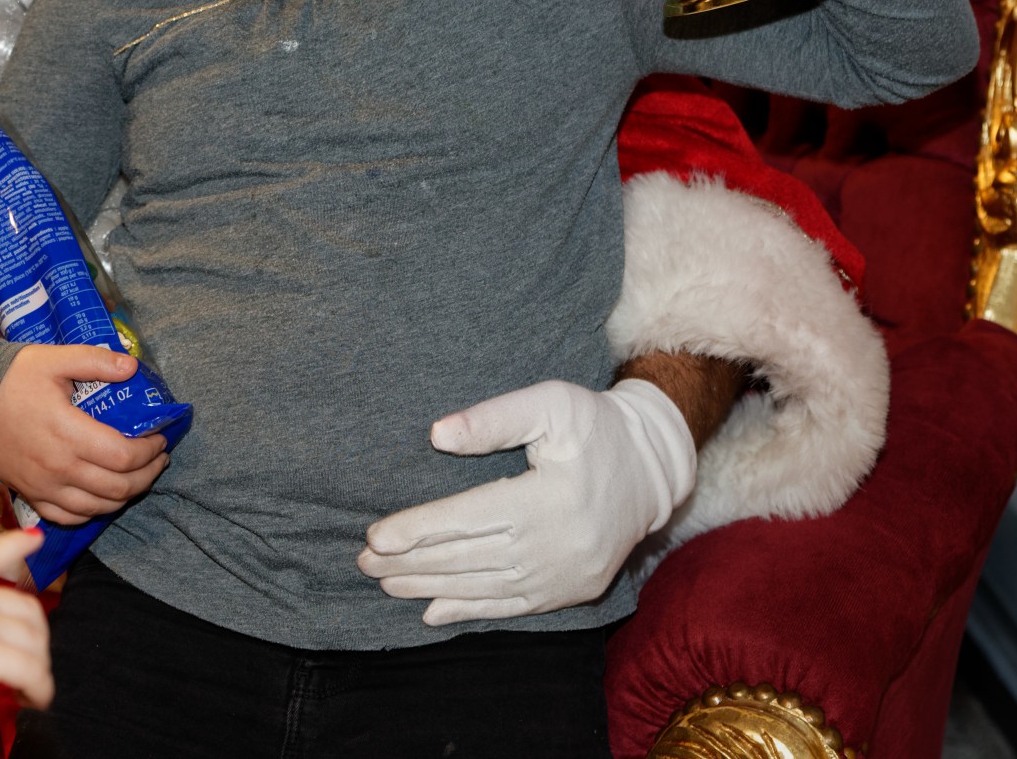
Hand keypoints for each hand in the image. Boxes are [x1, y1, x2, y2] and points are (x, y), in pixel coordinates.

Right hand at [0, 345, 169, 525]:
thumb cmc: (13, 380)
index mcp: (68, 433)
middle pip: (118, 487)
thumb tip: (132, 367)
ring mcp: (44, 487)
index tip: (161, 438)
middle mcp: (58, 467)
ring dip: (126, 495)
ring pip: (98, 507)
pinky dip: (94, 511)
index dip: (150, 451)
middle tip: (158, 459)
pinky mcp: (33, 496)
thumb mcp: (54, 359)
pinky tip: (105, 495)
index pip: (124, 456)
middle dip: (148, 475)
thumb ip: (95, 360)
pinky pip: (71, 517)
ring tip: (139, 476)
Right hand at [0, 529, 52, 741]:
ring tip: (33, 688)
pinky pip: (31, 671)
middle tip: (32, 659)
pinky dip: (40, 688)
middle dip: (36, 635)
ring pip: (33, 640)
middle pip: (24, 606)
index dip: (15, 545)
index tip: (35, 538)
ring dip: (39, 666)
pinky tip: (36, 699)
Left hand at [357, 378, 695, 625]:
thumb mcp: (550, 404)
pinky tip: (432, 612)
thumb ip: (494, 418)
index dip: (419, 529)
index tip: (375, 536)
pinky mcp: (573, 591)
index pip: (470, 517)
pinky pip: (513, 608)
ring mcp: (567, 575)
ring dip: (431, 588)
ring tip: (386, 583)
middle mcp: (560, 544)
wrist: (653, 470)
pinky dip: (470, 610)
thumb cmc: (594, 427)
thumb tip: (437, 435)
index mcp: (552, 497)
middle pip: (470, 558)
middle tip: (364, 562)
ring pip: (485, 587)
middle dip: (412, 562)